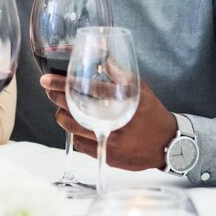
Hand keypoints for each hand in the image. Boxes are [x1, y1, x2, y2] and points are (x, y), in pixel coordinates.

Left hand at [40, 73, 175, 170]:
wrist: (169, 144)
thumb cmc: (152, 113)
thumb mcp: (141, 89)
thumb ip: (121, 74)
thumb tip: (103, 59)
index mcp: (123, 102)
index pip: (86, 90)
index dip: (62, 84)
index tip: (47, 80)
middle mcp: (115, 123)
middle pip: (73, 110)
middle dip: (57, 98)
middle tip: (49, 90)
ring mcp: (110, 142)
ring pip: (73, 128)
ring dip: (63, 116)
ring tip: (61, 108)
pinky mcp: (107, 156)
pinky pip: (80, 144)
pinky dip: (75, 133)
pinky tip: (76, 125)